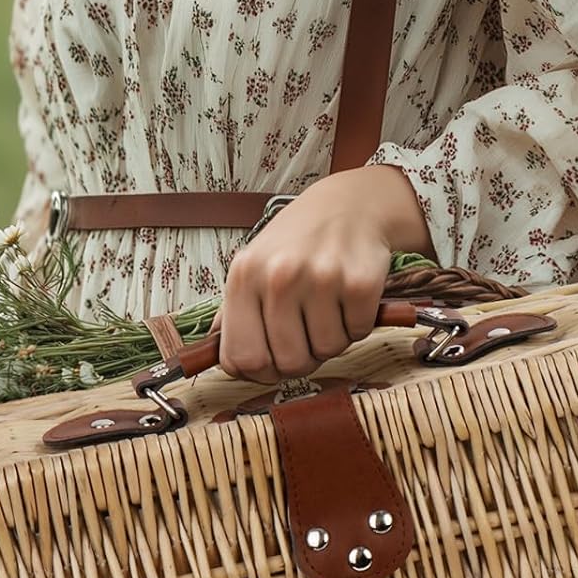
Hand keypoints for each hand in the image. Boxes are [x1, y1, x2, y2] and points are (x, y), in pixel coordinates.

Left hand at [213, 165, 433, 382]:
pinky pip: (357, 333)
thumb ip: (233, 312)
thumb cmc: (297, 241)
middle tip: (307, 335)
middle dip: (302, 358)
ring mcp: (321, 278)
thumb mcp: (253, 266)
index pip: (241, 358)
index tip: (271, 364)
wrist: (349, 204)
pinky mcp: (359, 282)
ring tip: (328, 309)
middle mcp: (278, 276)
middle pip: (288, 363)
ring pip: (327, 351)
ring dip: (331, 339)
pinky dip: (357, 324)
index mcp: (244, 277)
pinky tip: (348, 299)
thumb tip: (217, 356)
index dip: (259, 372)